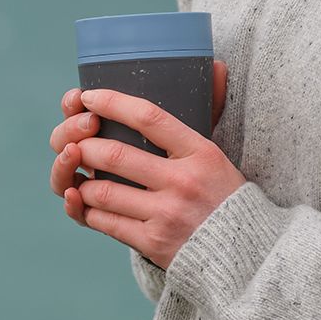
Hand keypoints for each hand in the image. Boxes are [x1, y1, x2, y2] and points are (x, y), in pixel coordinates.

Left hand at [49, 60, 227, 229]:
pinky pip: (105, 222)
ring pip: (102, 191)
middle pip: (114, 154)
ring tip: (81, 175)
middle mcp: (183, 182)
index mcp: (200, 153)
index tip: (89, 97)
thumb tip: (217, 64)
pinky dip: (88, 211)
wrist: (243, 254)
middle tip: (77, 145)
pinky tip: (87, 204)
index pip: (148, 117)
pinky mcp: (153, 242)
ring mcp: (167, 214)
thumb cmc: (224, 198)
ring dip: (83, 182)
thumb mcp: (219, 155)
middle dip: (85, 147)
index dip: (112, 103)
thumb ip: (210, 113)